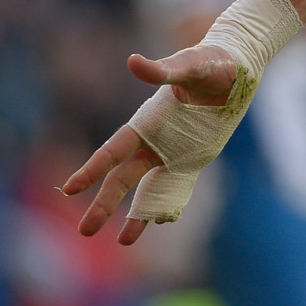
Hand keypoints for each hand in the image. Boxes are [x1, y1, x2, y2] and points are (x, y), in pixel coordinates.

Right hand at [58, 44, 237, 244]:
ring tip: (124, 243)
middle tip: (85, 231)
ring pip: (148, 189)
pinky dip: (168, 203)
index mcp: (147, 121)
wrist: (236, 68)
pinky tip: (160, 222)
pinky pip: (177, 186)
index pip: (114, 150)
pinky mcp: (194, 157)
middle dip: (104, 203)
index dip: (92, 168)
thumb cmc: (209, 61)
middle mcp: (155, 141)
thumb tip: (133, 62)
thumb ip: (162, 70)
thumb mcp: (188, 65)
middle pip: (123, 178)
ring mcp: (173, 152)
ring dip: (137, 214)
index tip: (69, 189)